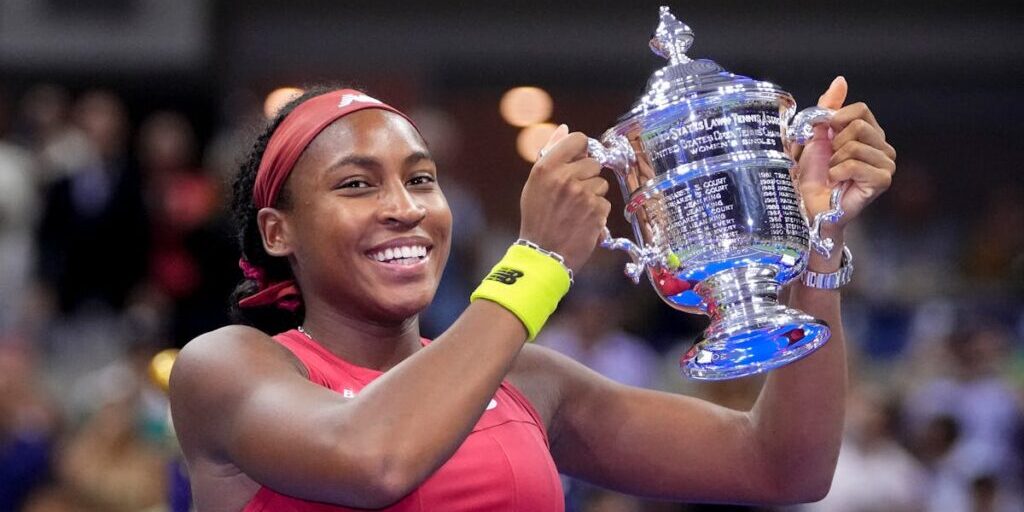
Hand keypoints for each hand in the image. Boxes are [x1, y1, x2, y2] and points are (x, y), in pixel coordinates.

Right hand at [519, 124, 610, 271]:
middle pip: (594, 162)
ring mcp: (583, 194)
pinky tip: (582, 220)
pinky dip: (597, 211)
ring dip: (593, 194)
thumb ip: (550, 153)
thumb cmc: (537, 217)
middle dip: (586, 176)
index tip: (578, 160)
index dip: (581, 150)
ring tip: (576, 209)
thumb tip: (565, 128)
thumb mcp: (535, 182)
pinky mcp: (596, 210)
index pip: (578, 139)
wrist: (542, 253)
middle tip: (572, 194)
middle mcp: (565, 177)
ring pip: (601, 183)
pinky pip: (605, 201)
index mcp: (547, 167)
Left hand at [790, 77, 895, 237]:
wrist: (809, 204)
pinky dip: (838, 172)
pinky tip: (837, 182)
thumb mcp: (816, 134)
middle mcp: (883, 146)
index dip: (836, 120)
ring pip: (854, 145)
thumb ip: (828, 107)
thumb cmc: (812, 173)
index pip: (860, 110)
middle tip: (830, 160)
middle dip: (834, 143)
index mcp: (871, 133)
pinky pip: (855, 164)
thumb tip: (840, 80)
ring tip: (833, 173)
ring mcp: (886, 164)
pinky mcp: (882, 181)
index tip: (826, 136)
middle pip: (858, 126)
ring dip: (834, 160)